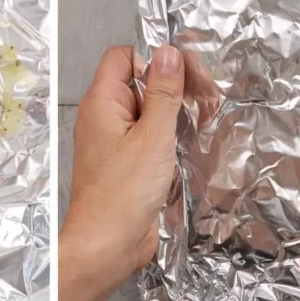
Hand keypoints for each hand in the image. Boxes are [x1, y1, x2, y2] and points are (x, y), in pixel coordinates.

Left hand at [59, 44, 183, 300]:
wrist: (106, 246)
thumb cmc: (121, 195)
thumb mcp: (153, 136)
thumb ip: (162, 93)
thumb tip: (167, 53)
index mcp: (102, 103)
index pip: (122, 57)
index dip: (152, 58)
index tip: (183, 70)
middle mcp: (103, 118)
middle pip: (138, 84)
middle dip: (169, 89)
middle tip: (198, 99)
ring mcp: (113, 142)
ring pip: (145, 114)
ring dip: (170, 118)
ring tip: (194, 126)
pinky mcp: (125, 164)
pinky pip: (146, 139)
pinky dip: (165, 140)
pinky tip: (183, 150)